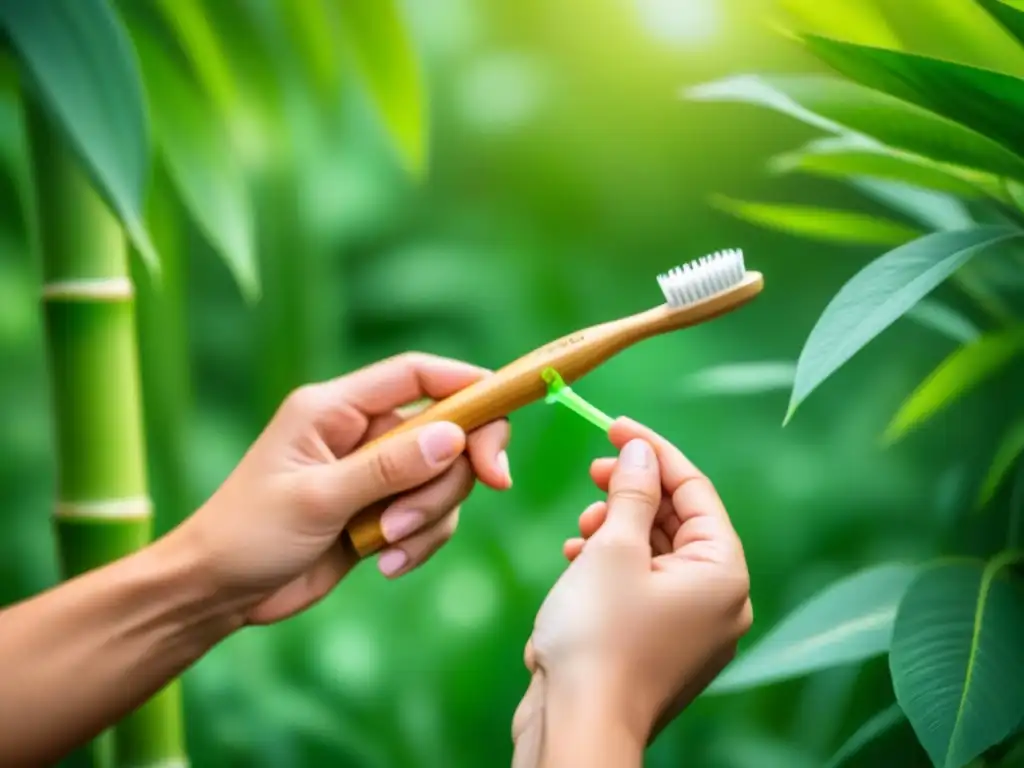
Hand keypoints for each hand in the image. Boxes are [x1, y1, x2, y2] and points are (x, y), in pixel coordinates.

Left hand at [170, 353, 511, 625]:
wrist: (218, 592)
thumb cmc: (249, 533)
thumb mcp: (317, 498)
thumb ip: (388, 467)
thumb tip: (452, 436)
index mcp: (336, 409)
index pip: (416, 375)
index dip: (467, 383)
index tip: (507, 412)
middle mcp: (360, 434)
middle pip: (444, 431)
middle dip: (450, 474)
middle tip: (459, 501)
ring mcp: (374, 475)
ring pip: (443, 480)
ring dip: (428, 516)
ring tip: (386, 543)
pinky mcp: (380, 513)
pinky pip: (430, 517)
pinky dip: (420, 541)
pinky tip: (387, 564)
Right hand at [513, 418, 751, 756]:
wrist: (578, 730)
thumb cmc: (598, 636)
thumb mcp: (612, 547)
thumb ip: (632, 491)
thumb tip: (641, 450)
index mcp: (723, 572)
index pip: (694, 490)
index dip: (653, 451)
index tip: (615, 426)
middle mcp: (719, 602)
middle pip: (678, 522)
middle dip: (633, 493)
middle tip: (595, 472)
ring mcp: (691, 630)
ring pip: (656, 555)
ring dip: (617, 530)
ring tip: (582, 528)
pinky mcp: (660, 648)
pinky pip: (643, 588)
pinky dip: (612, 567)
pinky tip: (577, 558)